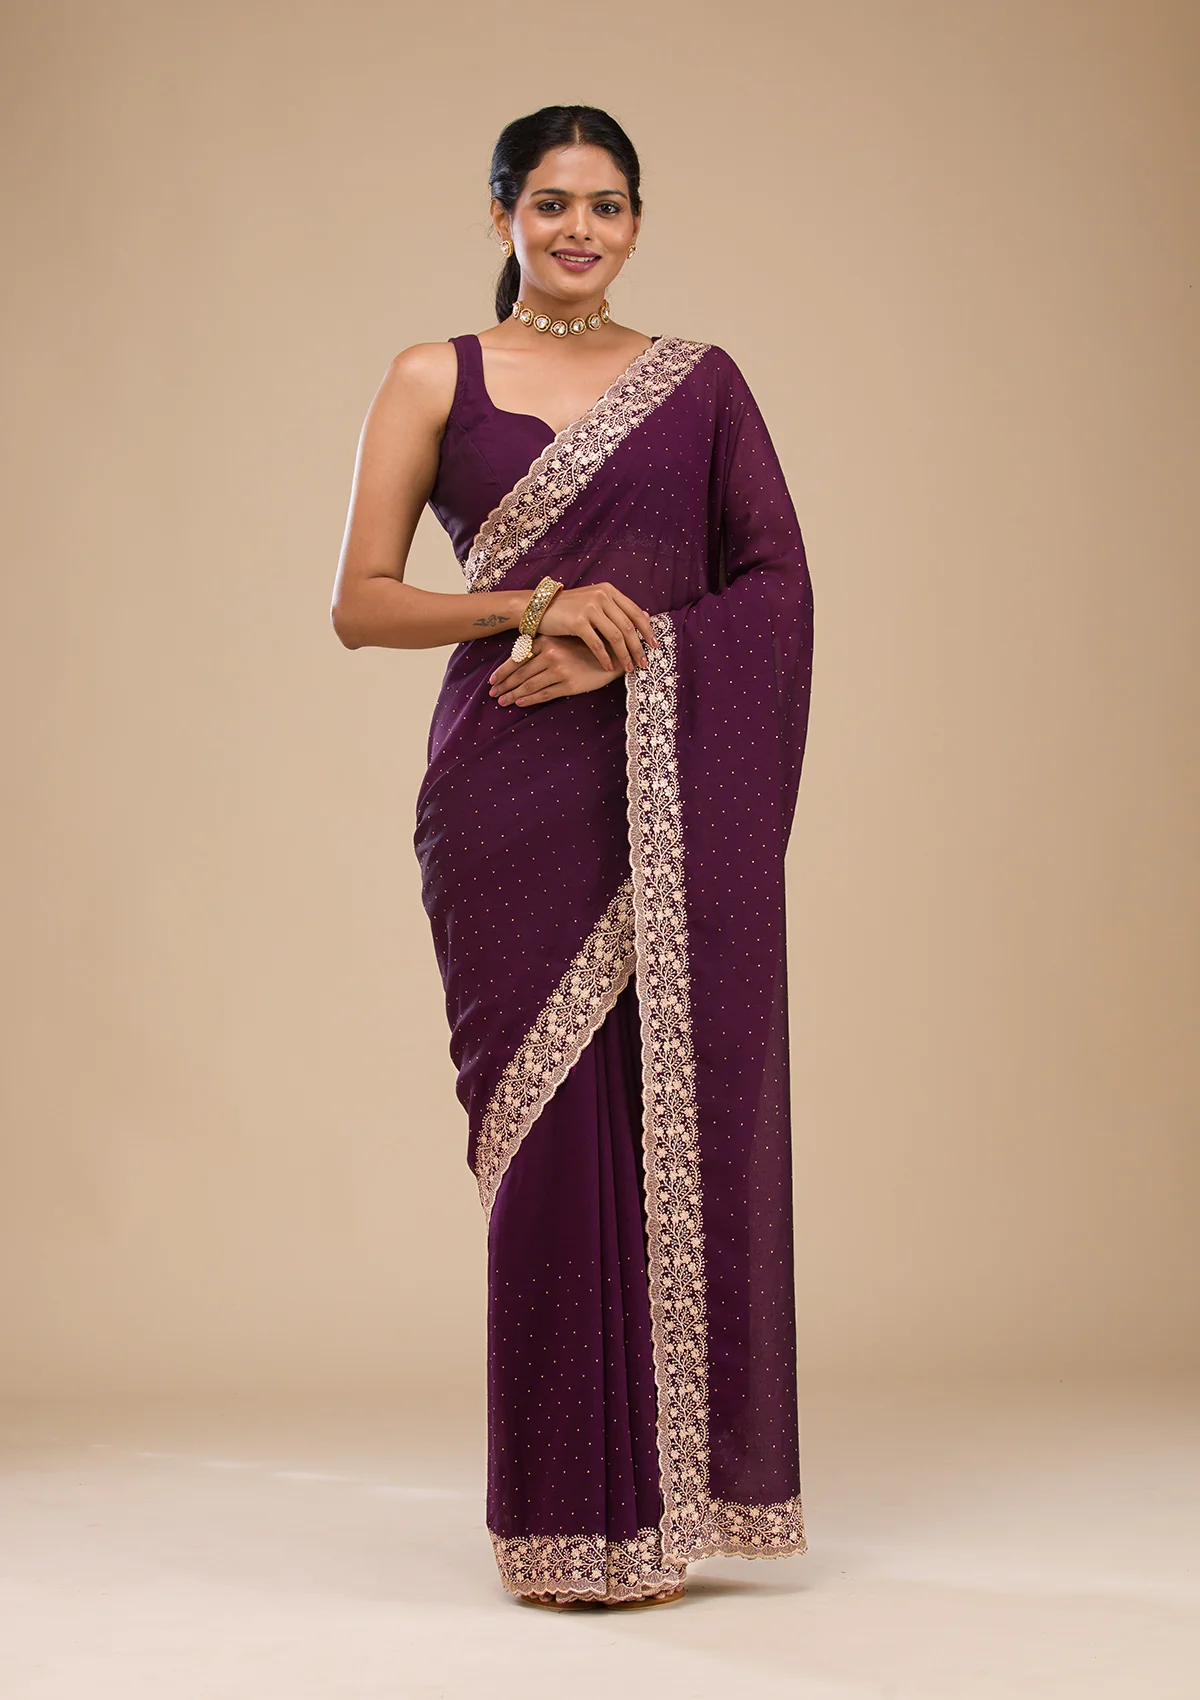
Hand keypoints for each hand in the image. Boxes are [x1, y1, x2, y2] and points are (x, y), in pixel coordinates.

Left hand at [489, 635, 627, 707]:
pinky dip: (529, 700)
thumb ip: (542, 648)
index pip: (517, 658)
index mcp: (546, 641)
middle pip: (520, 674)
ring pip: (529, 685)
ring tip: (502, 701)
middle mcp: (550, 654)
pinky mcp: (569, 685)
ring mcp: (559, 670)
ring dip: (513, 695)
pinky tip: (520, 703)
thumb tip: (518, 659)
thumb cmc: (586, 646)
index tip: (492, 680)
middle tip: (493, 694)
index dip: (502, 671)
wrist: (614, 654)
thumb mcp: (563, 641)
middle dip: (504, 685)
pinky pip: (544, 694)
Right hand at [536, 581, 656, 672]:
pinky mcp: (577, 622)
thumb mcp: (593, 601)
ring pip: (615, 636)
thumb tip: (645, 617)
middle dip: (638, 647)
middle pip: (628, 626)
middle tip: (644, 662)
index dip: (647, 630)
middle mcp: (601, 596)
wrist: (538, 607)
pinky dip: (605, 658)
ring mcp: (589, 608)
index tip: (654, 645)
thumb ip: (616, 608)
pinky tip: (609, 668)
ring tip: (629, 668)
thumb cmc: (568, 608)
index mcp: (608, 591)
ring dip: (624, 655)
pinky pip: (597, 644)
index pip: (635, 611)